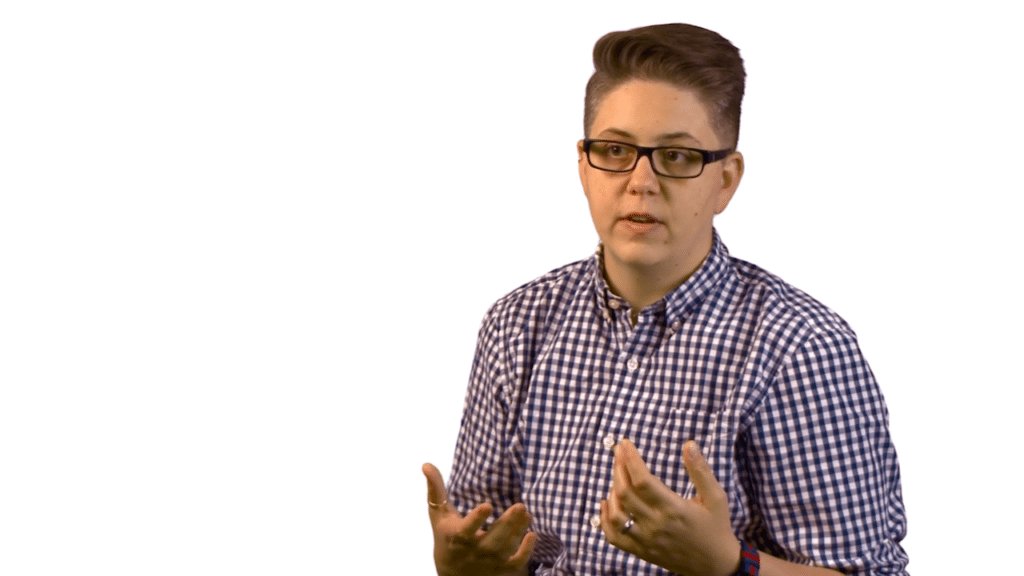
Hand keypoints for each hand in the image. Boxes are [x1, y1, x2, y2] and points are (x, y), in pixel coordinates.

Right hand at [422, 463, 535, 575]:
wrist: (453, 573)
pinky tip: (532, 534)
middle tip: (520, 505)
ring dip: (518, 532)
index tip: (487, 505)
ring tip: (527, 514)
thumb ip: (435, 489)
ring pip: (506, 549)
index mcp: (456, 537)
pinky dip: (526, 552)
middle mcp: (473, 551)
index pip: (466, 530)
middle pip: (492, 539)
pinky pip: (516, 564)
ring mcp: (488, 562)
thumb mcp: (438, 515)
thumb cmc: (446, 535)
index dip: (476, 519)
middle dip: (507, 523)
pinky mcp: (500, 569)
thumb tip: (426, 464)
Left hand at [600, 440, 739, 575]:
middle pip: (625, 493)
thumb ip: (701, 471)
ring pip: (616, 514)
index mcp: (674, 509)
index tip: (625, 443)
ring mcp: (646, 541)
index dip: (630, 459)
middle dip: (618, 468)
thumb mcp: (716, 497)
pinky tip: (606, 502)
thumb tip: (689, 444)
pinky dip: (604, 519)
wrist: (716, 565)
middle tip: (618, 453)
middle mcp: (657, 526)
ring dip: (612, 491)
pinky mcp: (641, 551)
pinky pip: (614, 537)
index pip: (643, 480)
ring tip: (618, 476)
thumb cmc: (716, 527)